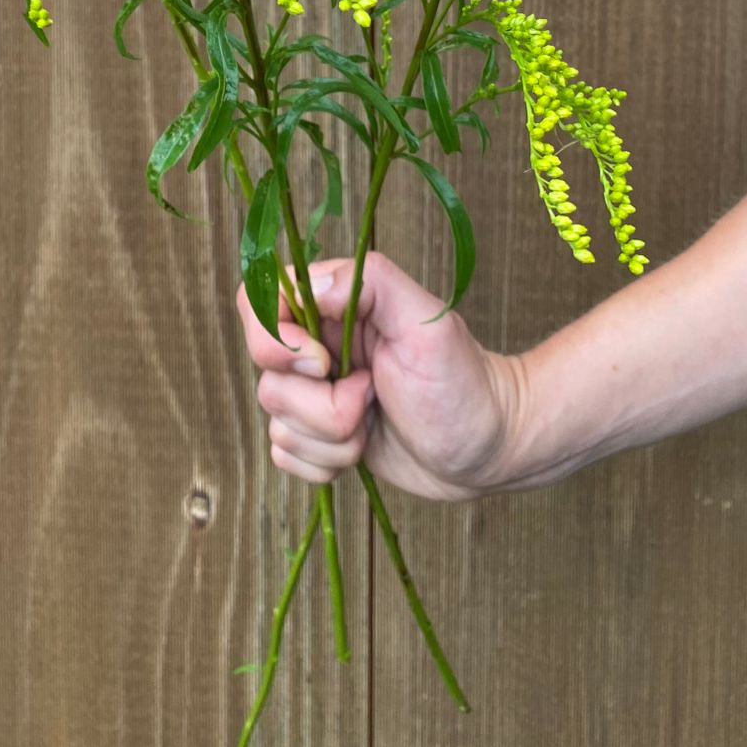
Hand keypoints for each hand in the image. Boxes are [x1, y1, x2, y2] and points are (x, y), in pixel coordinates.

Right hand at [236, 251, 526, 502]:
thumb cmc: (464, 382)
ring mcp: (315, 394)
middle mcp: (315, 346)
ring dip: (331, 437)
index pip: (258, 303)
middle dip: (319, 404)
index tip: (323, 363)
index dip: (276, 340)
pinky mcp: (319, 437)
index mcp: (333, 304)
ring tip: (374, 424)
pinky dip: (324, 463)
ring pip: (277, 421)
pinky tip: (362, 451)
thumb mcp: (425, 321)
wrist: (488, 450)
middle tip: (369, 396)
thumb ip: (369, 283)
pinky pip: (285, 455)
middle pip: (267, 375)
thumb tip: (307, 285)